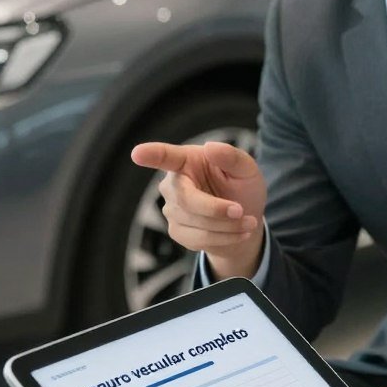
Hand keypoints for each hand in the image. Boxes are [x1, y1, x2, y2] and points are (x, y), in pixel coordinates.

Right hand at [132, 141, 266, 278]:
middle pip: (187, 200)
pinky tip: (238, 232)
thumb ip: (232, 157)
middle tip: (242, 212)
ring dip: (227, 226)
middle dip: (217, 210)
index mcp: (187, 160)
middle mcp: (173, 183)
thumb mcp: (246, 169)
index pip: (166, 156)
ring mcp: (171, 209)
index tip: (138, 154)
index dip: (151, 155)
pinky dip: (224, 238)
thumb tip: (210, 147)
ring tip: (248, 223)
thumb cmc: (242, 187)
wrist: (245, 220)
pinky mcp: (177, 231)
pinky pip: (198, 239)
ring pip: (195, 223)